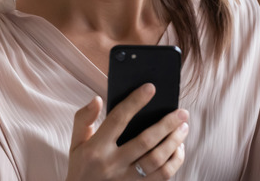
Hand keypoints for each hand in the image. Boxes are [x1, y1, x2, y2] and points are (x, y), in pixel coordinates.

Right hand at [66, 84, 188, 180]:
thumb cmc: (82, 168)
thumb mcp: (75, 144)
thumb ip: (83, 119)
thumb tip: (98, 99)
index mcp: (96, 149)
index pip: (118, 119)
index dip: (135, 102)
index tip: (151, 88)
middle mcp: (112, 165)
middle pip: (145, 141)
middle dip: (167, 124)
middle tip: (182, 112)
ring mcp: (126, 180)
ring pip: (157, 160)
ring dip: (174, 142)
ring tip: (183, 128)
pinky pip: (162, 177)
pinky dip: (175, 161)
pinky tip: (178, 149)